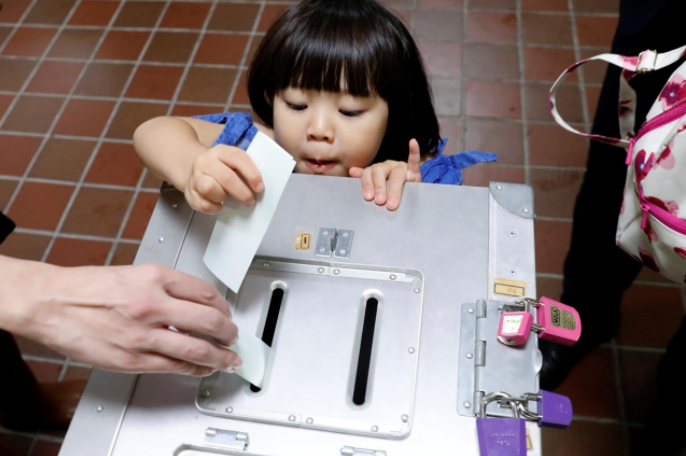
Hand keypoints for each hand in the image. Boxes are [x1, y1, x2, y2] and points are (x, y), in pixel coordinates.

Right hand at [13, 261, 240, 376]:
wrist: (51, 304)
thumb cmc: (87, 288)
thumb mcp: (134, 273)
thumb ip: (166, 287)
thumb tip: (195, 303)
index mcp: (154, 277)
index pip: (205, 292)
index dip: (223, 305)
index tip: (226, 312)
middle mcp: (152, 303)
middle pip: (210, 320)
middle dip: (229, 332)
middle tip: (234, 336)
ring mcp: (143, 334)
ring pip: (198, 349)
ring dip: (221, 356)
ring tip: (229, 358)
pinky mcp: (133, 359)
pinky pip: (175, 366)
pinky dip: (195, 369)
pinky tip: (202, 368)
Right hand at [184, 144, 263, 213]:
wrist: (193, 169)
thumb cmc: (221, 168)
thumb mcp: (232, 162)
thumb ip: (244, 170)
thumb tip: (259, 187)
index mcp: (221, 151)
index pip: (238, 158)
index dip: (251, 174)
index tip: (259, 187)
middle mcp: (205, 162)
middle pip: (226, 177)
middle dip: (242, 192)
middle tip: (250, 201)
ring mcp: (195, 177)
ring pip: (209, 188)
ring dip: (223, 197)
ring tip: (228, 199)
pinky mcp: (189, 193)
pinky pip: (203, 204)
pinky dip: (214, 208)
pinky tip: (219, 205)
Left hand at [349, 139, 421, 210]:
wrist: (409, 192)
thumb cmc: (389, 191)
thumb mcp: (376, 187)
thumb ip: (366, 179)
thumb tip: (351, 171)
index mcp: (376, 170)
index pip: (367, 173)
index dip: (367, 185)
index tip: (368, 197)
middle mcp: (387, 166)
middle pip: (380, 172)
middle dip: (379, 187)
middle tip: (380, 201)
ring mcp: (401, 167)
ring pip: (397, 174)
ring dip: (394, 189)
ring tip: (392, 203)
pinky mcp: (414, 171)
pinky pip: (414, 160)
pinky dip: (414, 151)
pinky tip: (412, 143)